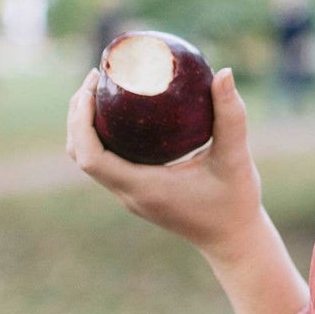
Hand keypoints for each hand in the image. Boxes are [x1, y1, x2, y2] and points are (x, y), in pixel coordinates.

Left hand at [66, 66, 262, 260]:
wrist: (233, 240)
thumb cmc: (235, 202)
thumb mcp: (236, 158)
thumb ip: (231, 116)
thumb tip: (225, 73)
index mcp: (143, 187)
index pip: (91, 157)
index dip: (81, 121)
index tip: (92, 87)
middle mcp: (129, 193)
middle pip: (80, 154)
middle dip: (78, 115)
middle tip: (95, 78)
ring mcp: (131, 195)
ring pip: (89, 160)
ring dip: (86, 126)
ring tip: (102, 90)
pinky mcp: (137, 193)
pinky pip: (106, 162)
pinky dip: (103, 136)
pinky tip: (124, 113)